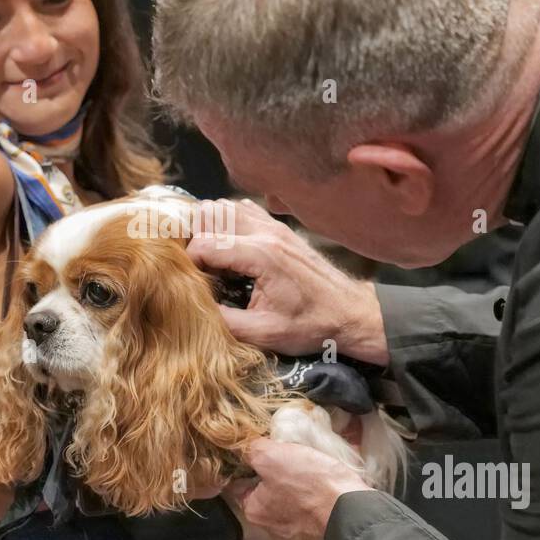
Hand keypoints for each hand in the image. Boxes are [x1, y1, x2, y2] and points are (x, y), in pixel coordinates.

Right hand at [187, 198, 387, 364]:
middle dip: (193, 238)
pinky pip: (242, 209)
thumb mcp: (264, 333)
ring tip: (209, 257)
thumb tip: (193, 308)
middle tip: (195, 266)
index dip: (188, 262)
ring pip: (224, 206)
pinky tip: (228, 246)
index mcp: (261, 256)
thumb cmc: (312, 325)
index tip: (190, 282)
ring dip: (208, 227)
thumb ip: (225, 321)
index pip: (204, 243)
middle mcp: (266, 232)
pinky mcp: (280, 227)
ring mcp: (274, 225)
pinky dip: (227, 221)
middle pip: (208, 214)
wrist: (351, 312)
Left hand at [228, 438, 370, 539]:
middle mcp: (272, 524)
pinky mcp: (320, 525)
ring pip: (291, 493)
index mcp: (254, 510)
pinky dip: (316, 486)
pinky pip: (312, 499)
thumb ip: (251, 451)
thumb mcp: (271, 457)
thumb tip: (248, 448)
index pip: (239, 482)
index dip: (246, 461)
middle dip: (275, 468)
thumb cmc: (308, 484)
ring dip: (298, 476)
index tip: (258, 446)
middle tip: (286, 448)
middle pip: (266, 487)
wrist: (353, 511)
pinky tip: (323, 472)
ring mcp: (298, 527)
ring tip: (308, 457)